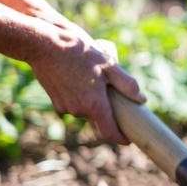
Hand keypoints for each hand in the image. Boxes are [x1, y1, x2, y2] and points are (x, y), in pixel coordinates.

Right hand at [28, 22, 144, 144]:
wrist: (44, 45)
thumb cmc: (79, 53)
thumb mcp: (109, 65)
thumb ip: (127, 84)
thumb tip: (142, 99)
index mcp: (94, 105)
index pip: (108, 133)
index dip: (120, 138)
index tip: (128, 140)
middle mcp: (78, 110)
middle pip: (98, 119)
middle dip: (108, 110)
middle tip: (116, 95)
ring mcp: (64, 106)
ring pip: (85, 110)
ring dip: (93, 101)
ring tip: (97, 80)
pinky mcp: (54, 100)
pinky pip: (73, 103)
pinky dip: (81, 96)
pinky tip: (82, 78)